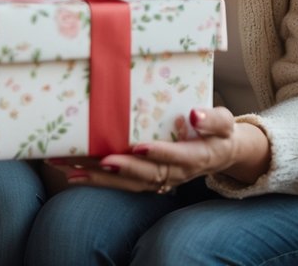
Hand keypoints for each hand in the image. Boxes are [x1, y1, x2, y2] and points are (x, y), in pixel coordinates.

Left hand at [48, 107, 267, 193]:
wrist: (220, 153)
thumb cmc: (219, 133)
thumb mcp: (224, 123)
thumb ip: (212, 119)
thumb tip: (194, 113)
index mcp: (196, 157)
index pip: (177, 157)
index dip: (159, 153)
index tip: (139, 146)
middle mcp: (175, 173)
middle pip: (147, 174)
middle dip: (123, 168)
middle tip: (100, 160)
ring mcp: (160, 178)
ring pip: (128, 182)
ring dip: (101, 178)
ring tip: (73, 170)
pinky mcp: (146, 179)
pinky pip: (121, 183)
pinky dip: (98, 180)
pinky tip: (74, 175)